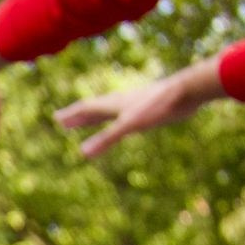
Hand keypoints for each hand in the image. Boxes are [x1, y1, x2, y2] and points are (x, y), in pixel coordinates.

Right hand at [55, 58, 223, 158]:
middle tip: (65, 121)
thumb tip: (82, 153)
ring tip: (89, 120)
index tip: (57, 118)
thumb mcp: (129, 126)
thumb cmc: (158, 106)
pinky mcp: (149, 108)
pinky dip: (117, 118)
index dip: (71, 115)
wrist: (188, 90)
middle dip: (79, 117)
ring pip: (110, 110)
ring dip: (96, 116)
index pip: (87, 109)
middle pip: (95, 109)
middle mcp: (122, 103)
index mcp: (114, 105)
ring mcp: (136, 105)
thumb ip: (107, 139)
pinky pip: (126, 113)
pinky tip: (124, 121)